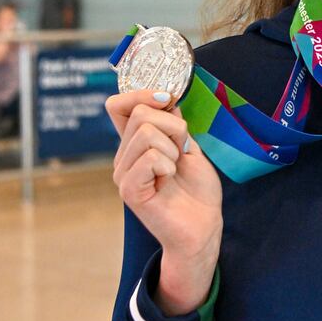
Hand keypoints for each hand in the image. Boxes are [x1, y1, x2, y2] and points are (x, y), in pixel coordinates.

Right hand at [106, 91, 222, 313]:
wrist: (203, 226)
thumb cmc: (197, 191)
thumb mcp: (189, 148)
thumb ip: (174, 124)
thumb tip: (165, 98)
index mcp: (136, 143)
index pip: (118, 105)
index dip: (141, 94)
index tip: (167, 99)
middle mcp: (124, 156)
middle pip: (139, 113)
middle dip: (172, 126)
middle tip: (181, 152)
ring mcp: (123, 173)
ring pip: (147, 133)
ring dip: (173, 149)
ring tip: (174, 171)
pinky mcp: (129, 189)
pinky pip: (149, 158)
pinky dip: (168, 165)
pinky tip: (168, 181)